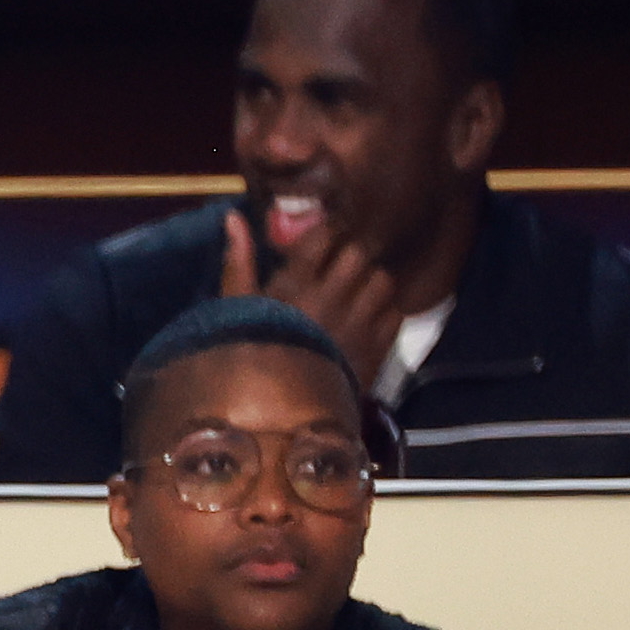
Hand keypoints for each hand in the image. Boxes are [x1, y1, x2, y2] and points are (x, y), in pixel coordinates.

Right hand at [218, 201, 413, 387]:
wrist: (277, 413)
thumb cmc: (252, 352)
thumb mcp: (237, 308)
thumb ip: (239, 262)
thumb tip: (234, 216)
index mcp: (294, 287)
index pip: (324, 237)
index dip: (327, 232)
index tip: (322, 240)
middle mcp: (331, 299)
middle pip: (359, 254)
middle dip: (351, 255)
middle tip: (342, 265)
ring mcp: (359, 323)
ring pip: (383, 280)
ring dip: (372, 282)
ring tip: (358, 292)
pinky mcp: (378, 346)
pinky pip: (395, 312)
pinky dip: (385, 311)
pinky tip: (368, 318)